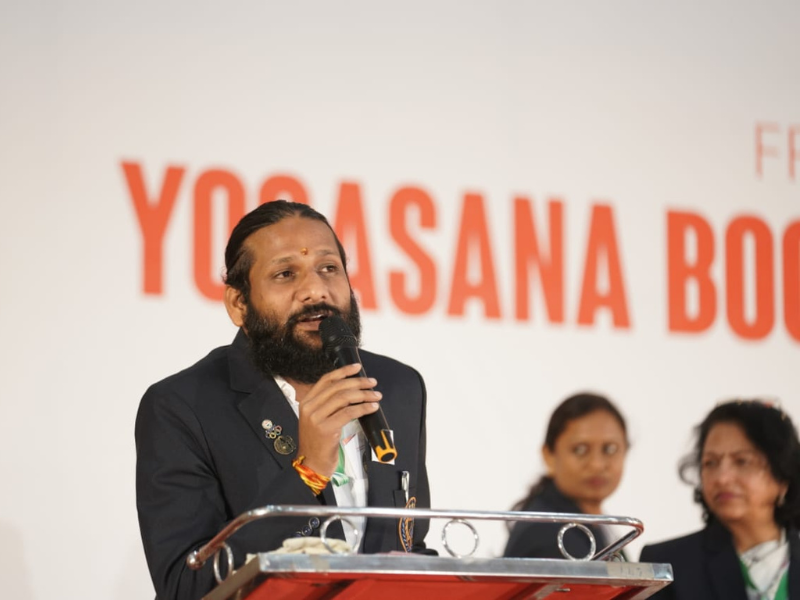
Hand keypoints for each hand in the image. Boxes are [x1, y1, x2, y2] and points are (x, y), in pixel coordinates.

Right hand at [296, 362, 380, 476]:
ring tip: (376, 396)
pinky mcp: (326, 428)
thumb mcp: (318, 419)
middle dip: (358, 382)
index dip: (343, 371)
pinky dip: (363, 408)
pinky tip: (372, 408)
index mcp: (307, 401)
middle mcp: (309, 407)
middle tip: (372, 383)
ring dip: (364, 395)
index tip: (357, 367)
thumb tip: (353, 390)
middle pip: (338, 387)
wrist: (311, 464)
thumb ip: (329, 404)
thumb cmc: (318, 442)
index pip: (326, 379)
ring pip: (345, 398)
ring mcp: (316, 418)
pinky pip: (349, 412)